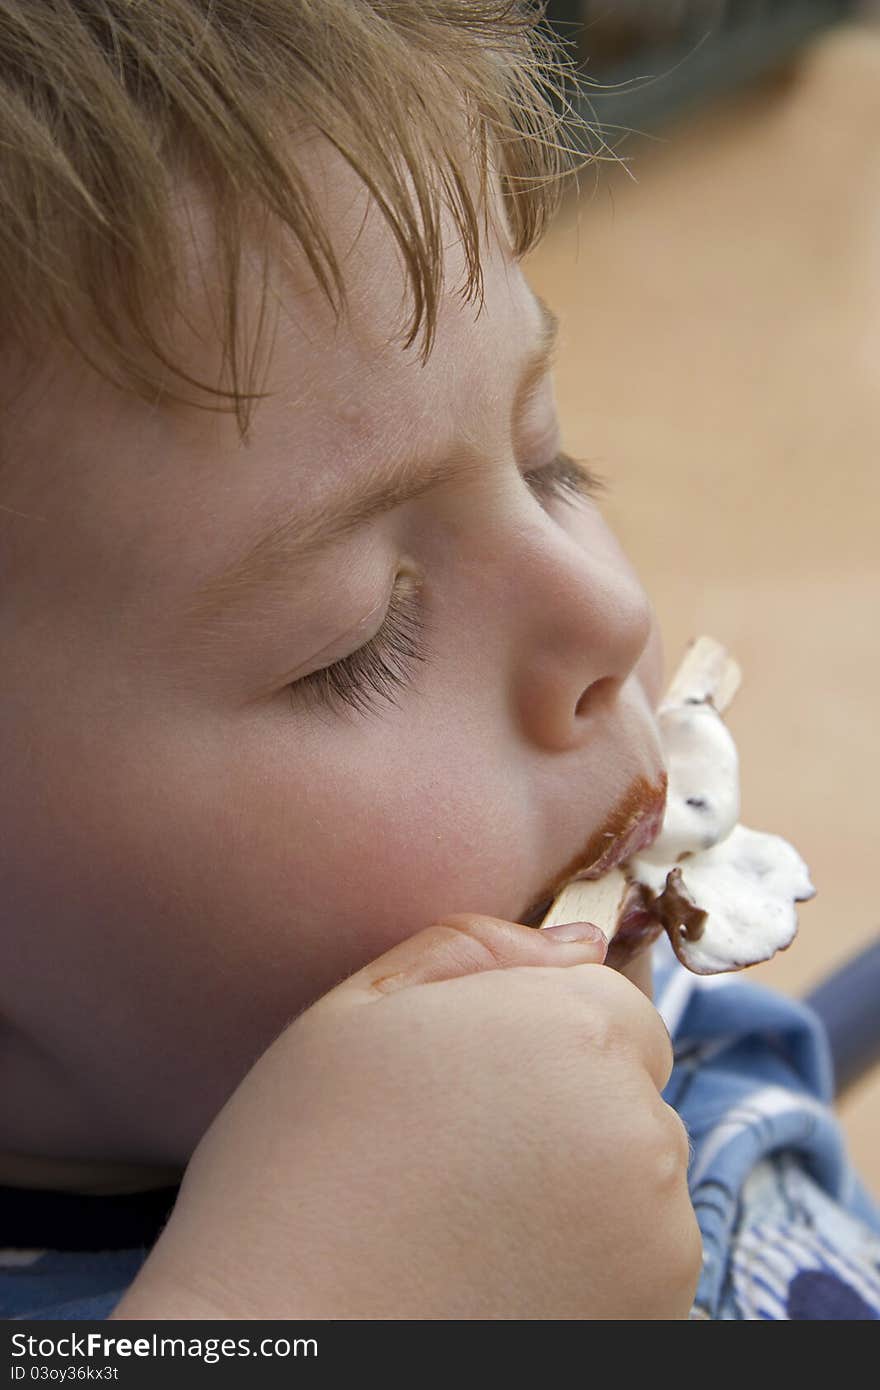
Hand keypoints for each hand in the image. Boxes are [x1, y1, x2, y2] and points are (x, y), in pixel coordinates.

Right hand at [112, 917, 699, 1319]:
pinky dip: (590, 1267)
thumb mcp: (357, 1011)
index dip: (546, 1037)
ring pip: (638, 1181)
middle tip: (458, 1157)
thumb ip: (475, 948)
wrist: (280, 1342)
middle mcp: (641, 1130)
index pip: (615, 1006)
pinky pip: (638, 1264)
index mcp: (573, 1029)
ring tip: (470, 1226)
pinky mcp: (656, 1321)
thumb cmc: (297, 1172)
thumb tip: (582, 941)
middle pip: (631, 1091)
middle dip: (568, 1107)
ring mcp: (659, 1239)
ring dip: (583, 1189)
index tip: (477, 1085)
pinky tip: (496, 1280)